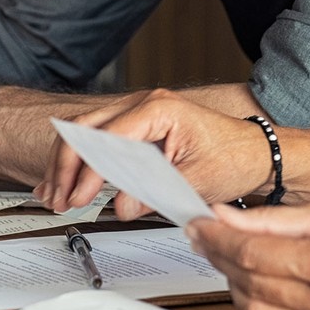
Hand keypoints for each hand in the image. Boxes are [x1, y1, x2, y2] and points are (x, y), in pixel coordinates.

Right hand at [36, 89, 272, 218]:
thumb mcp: (196, 180)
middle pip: (86, 128)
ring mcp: (139, 113)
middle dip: (66, 165)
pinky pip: (98, 138)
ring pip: (85, 131)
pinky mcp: (137, 127)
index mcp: (159, 109)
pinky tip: (64, 181)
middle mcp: (144, 104)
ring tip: (55, 194)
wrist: (255, 152)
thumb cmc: (234, 158)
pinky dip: (79, 160)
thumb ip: (155, 192)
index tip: (78, 198)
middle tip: (59, 199)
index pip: (108, 137)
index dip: (88, 170)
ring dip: (67, 163)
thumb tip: (120, 205)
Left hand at [187, 200, 309, 309]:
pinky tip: (260, 286)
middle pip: (250, 284)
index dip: (218, 238)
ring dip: (236, 286)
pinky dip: (263, 309)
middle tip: (206, 237)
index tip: (198, 224)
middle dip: (221, 259)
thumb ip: (276, 217)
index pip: (254, 253)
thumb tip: (226, 216)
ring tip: (231, 259)